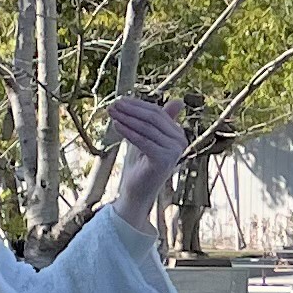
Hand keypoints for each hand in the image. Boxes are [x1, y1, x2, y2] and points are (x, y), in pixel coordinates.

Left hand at [103, 94, 185, 237]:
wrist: (138, 191)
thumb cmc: (141, 164)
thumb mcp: (148, 137)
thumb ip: (158, 121)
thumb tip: (179, 101)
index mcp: (179, 135)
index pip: (158, 113)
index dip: (138, 105)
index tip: (120, 100)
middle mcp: (181, 142)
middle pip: (153, 118)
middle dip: (131, 110)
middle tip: (113, 105)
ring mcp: (174, 151)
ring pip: (146, 128)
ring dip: (126, 118)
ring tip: (111, 112)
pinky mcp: (163, 159)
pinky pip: (143, 140)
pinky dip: (128, 131)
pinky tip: (115, 125)